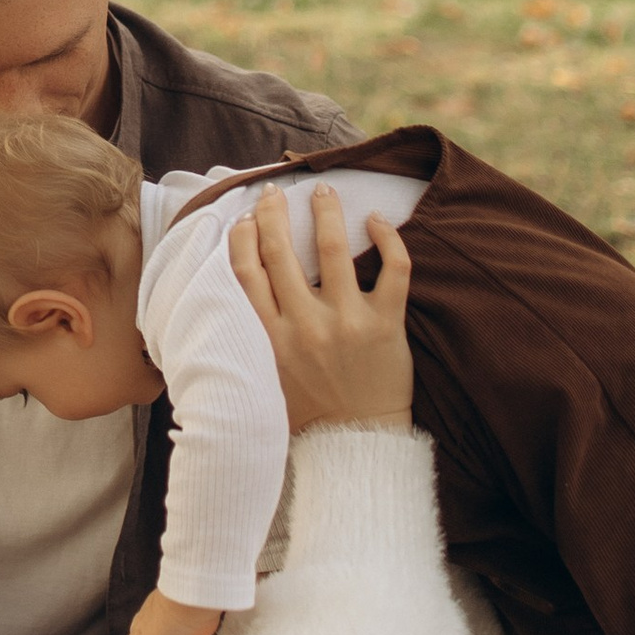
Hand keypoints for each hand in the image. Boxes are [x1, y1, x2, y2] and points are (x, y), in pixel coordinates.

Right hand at [226, 183, 413, 431]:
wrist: (357, 445)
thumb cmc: (311, 414)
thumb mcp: (267, 377)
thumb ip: (257, 338)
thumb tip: (241, 298)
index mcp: (271, 338)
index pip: (246, 273)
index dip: (244, 238)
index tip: (247, 219)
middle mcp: (305, 325)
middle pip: (281, 252)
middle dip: (275, 214)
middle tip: (275, 192)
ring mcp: (347, 321)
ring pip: (332, 248)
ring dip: (325, 211)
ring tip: (323, 190)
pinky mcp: (385, 324)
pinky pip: (393, 268)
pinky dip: (387, 237)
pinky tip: (376, 219)